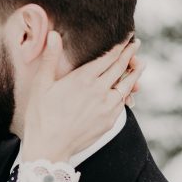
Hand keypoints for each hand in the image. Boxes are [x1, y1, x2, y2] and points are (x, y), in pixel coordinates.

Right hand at [20, 31, 144, 162]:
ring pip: (127, 85)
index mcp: (83, 78)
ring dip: (135, 73)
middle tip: (136, 44)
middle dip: (130, 54)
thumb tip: (54, 34)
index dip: (120, 45)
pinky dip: (127, 93)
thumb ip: (50, 58)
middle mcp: (99, 91)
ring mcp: (107, 107)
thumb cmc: (41, 116)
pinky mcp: (109, 121)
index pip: (108, 57)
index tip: (127, 37)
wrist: (50, 147)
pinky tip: (128, 90)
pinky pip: (122, 103)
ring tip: (140, 64)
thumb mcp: (41, 84)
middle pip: (120, 68)